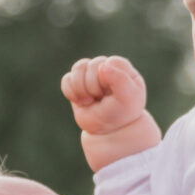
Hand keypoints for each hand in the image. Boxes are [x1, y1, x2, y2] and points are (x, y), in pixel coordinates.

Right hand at [62, 55, 160, 172]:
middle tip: (102, 99)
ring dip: (81, 89)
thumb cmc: (122, 114)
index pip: (108, 63)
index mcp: (121, 67)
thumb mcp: (128, 98)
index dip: (107, 80)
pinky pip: (66, 80)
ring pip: (77, 69)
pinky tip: (81, 102)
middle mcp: (105, 67)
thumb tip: (102, 66)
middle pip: (91, 66)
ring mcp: (89, 75)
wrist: (110, 131)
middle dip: (94, 87)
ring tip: (90, 101)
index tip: (112, 94)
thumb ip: (120, 80)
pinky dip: (71, 93)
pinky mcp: (76, 84)